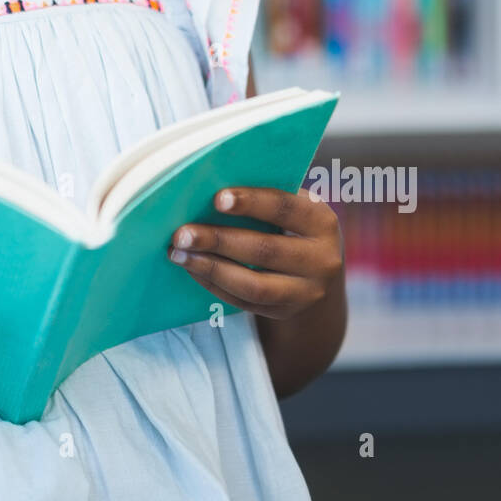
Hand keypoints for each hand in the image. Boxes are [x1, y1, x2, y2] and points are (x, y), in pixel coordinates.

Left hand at [168, 187, 343, 320]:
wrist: (317, 273)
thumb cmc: (292, 225)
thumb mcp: (293, 207)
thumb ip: (264, 197)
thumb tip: (208, 188)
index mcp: (322, 221)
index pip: (285, 208)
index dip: (251, 203)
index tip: (216, 199)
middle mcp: (322, 260)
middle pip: (265, 250)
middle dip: (218, 240)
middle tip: (181, 233)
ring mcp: (306, 292)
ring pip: (253, 284)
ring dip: (210, 268)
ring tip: (178, 253)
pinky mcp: (284, 311)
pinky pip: (244, 302)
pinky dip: (213, 284)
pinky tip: (192, 268)